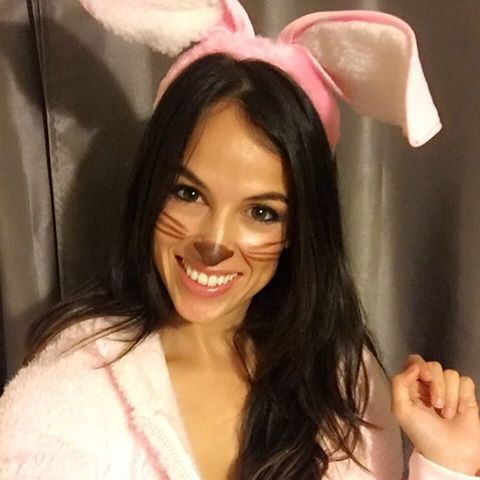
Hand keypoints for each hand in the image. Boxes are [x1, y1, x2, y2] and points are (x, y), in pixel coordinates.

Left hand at [391, 354, 479, 475]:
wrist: (451, 456)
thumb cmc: (423, 434)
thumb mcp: (402, 411)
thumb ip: (399, 384)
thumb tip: (413, 366)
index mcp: (411, 386)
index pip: (414, 361)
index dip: (420, 366)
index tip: (425, 379)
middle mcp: (429, 385)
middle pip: (434, 366)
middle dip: (437, 385)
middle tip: (436, 406)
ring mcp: (448, 390)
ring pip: (451, 374)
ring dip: (450, 395)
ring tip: (447, 414)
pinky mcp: (466, 396)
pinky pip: (466, 381)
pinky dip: (464, 396)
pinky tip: (461, 411)